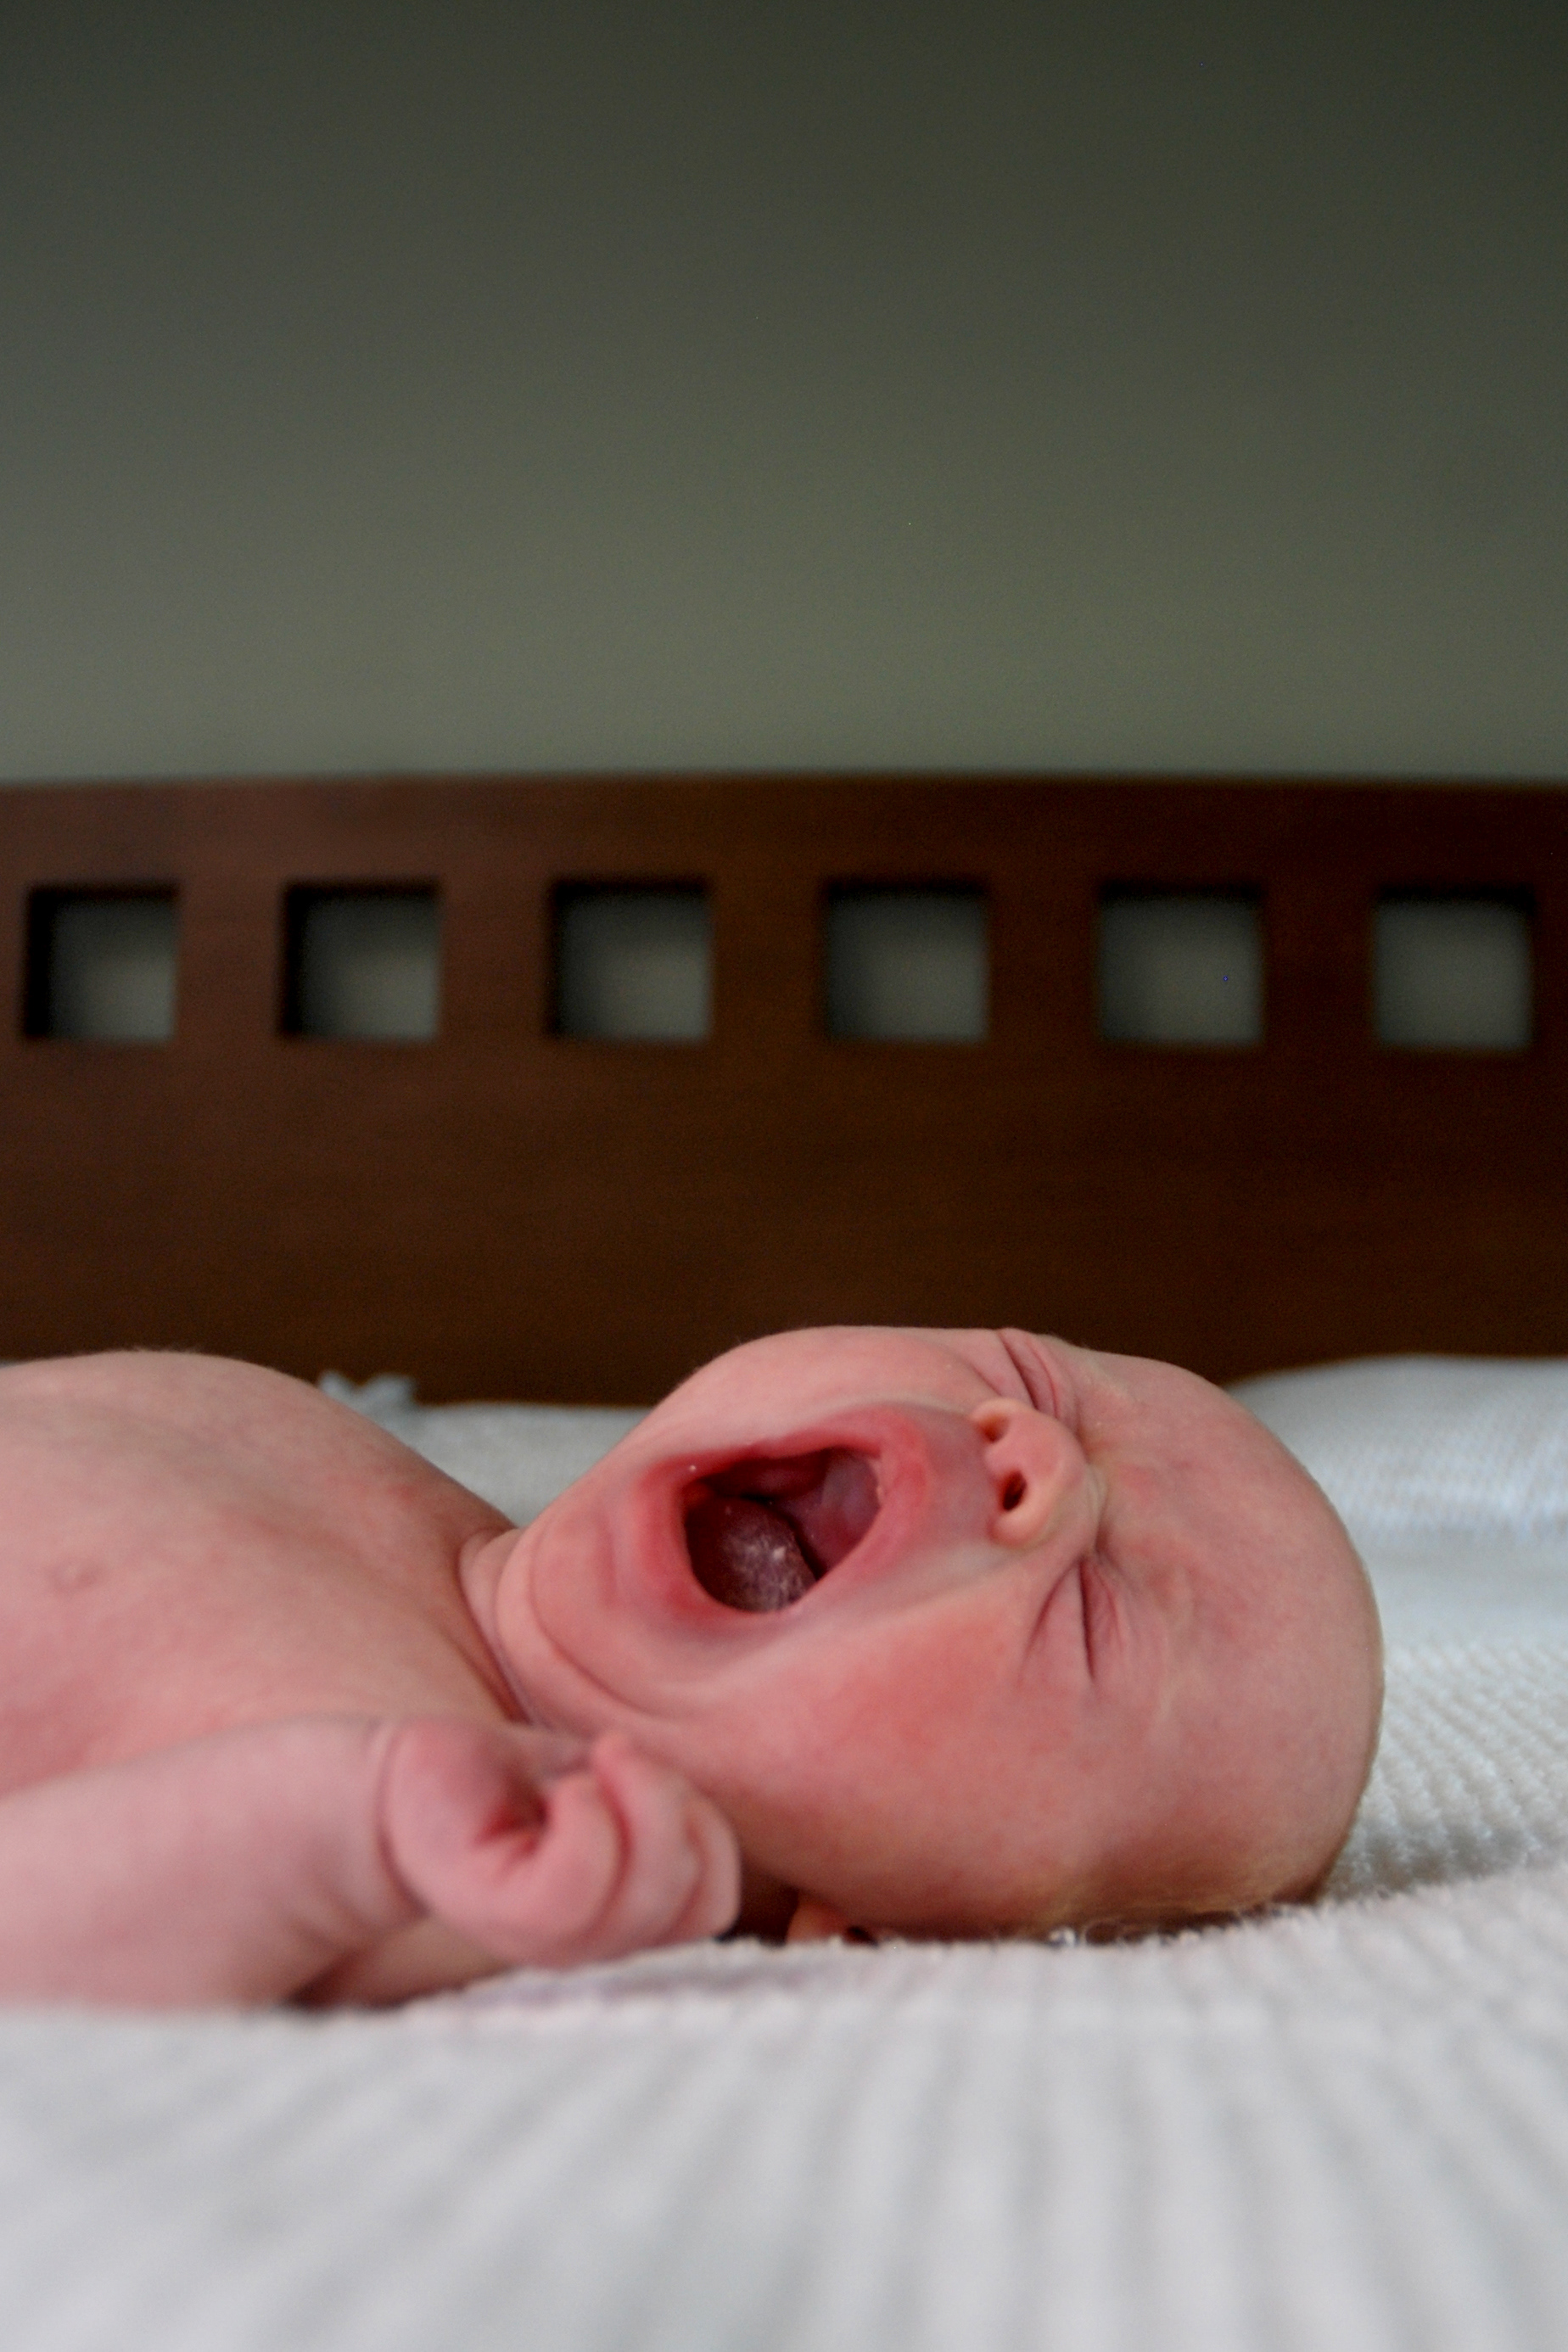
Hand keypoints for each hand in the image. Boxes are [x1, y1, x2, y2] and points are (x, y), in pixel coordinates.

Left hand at [376, 1719, 740, 1968]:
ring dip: (639, 1800)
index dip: (707, 1838)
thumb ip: (667, 1816)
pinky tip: (554, 1792)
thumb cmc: (507, 1787)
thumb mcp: (610, 1789)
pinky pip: (579, 1880)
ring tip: (587, 1768)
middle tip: (619, 1759)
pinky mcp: (499, 1909)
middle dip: (679, 1811)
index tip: (646, 1782)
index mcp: (628, 1916)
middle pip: (701, 1900)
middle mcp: (595, 1941)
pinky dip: (587, 1815)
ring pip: (648, 1891)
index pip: (713, 1902)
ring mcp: (548, 1936)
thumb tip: (732, 1807)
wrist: (404, 1783)